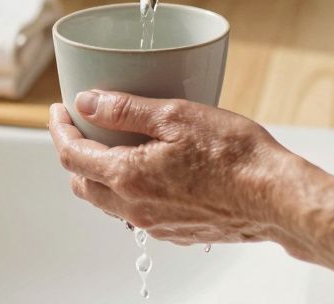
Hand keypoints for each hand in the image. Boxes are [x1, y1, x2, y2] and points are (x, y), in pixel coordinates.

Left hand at [48, 91, 296, 244]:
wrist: (275, 197)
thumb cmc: (235, 155)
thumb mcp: (177, 116)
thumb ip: (125, 109)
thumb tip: (87, 102)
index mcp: (128, 177)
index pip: (72, 156)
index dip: (59, 130)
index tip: (59, 110)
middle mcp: (135, 208)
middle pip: (83, 184)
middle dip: (74, 154)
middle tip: (80, 126)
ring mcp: (155, 223)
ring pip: (108, 201)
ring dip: (99, 173)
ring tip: (112, 144)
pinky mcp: (176, 231)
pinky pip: (137, 211)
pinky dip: (128, 188)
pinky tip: (149, 168)